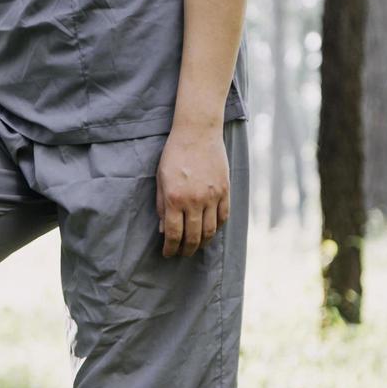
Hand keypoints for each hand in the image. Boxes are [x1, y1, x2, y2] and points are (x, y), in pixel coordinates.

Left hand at [155, 124, 229, 257]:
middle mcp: (195, 200)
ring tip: (196, 246)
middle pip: (193, 236)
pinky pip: (223, 216)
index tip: (168, 254)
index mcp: (175, 198)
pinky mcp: (225, 190)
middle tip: (182, 253)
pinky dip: (217, 227)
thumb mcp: (161, 180)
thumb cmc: (174, 155)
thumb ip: (162, 207)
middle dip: (187, 249)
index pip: (174, 234)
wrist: (197, 133)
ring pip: (210, 230)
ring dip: (203, 243)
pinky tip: (210, 231)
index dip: (171, 248)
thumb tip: (164, 230)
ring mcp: (212, 196)